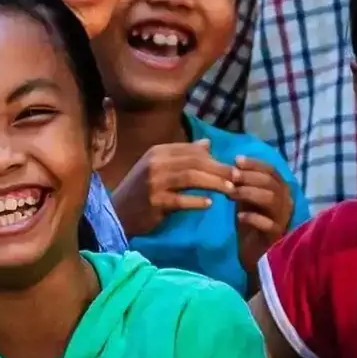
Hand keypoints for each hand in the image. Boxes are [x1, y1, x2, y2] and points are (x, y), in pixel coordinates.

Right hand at [110, 140, 237, 239]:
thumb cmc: (142, 191)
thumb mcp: (160, 168)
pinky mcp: (154, 202)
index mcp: (158, 152)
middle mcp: (156, 163)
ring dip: (214, 184)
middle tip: (238, 179)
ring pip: (191, 178)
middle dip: (220, 170)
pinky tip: (209, 204)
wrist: (118, 213)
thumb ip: (183, 156)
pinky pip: (181, 200)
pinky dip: (197, 201)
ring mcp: (154, 182)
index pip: (192, 151)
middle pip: (195, 162)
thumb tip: (207, 144)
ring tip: (231, 191)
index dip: (215, 159)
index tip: (234, 168)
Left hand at [230, 158, 295, 271]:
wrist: (255, 256)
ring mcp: (283, 219)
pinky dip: (252, 217)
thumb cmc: (251, 226)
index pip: (271, 171)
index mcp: (280, 191)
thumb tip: (232, 166)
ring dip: (248, 193)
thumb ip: (243, 185)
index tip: (236, 160)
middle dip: (249, 176)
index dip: (254, 164)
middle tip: (231, 176)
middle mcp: (286, 203)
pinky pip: (267, 223)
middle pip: (271, 182)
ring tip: (230, 194)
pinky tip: (239, 216)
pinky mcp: (276, 236)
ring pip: (270, 199)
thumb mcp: (246, 201)